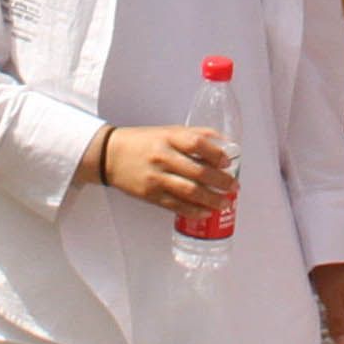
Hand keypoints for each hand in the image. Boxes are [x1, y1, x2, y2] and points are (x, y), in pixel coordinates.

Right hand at [96, 125, 237, 214]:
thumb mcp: (168, 131)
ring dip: (210, 199)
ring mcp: (156, 178)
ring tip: (224, 203)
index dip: (216, 153)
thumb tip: (226, 142)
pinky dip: (193, 210)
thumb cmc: (143, 142)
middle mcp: (163, 157)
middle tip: (234, 187)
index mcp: (169, 138)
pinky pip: (175, 206)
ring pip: (189, 191)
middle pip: (197, 171)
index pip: (196, 143)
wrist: (109, 155)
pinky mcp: (150, 195)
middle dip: (220, 181)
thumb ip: (196, 135)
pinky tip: (205, 212)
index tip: (228, 161)